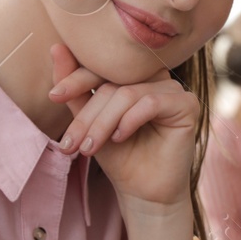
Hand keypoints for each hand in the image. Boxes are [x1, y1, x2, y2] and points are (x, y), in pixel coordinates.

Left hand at [48, 43, 198, 210]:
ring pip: (128, 94)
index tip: (53, 95)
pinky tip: (119, 138)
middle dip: (88, 115)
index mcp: (133, 76)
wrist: (143, 192)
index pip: (102, 67)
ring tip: (89, 147)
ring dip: (103, 123)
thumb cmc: (119, 157)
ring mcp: (173, 89)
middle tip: (71, 143)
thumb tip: (56, 47)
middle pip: (113, 83)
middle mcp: (154, 77)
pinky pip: (152, 102)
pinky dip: (130, 120)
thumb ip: (76, 90)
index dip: (76, 78)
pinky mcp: (187, 104)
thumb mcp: (90, 123)